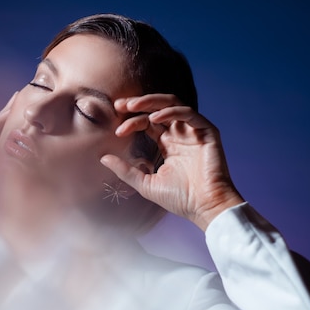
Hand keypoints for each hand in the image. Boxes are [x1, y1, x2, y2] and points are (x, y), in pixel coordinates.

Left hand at [100, 94, 243, 230]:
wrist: (204, 207)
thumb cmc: (179, 198)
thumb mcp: (145, 183)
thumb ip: (125, 170)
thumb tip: (102, 158)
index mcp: (168, 143)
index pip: (147, 123)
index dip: (132, 121)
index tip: (116, 128)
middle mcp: (180, 134)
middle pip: (158, 108)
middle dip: (138, 103)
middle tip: (119, 105)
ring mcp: (194, 131)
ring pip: (173, 104)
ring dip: (152, 102)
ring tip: (132, 106)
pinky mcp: (207, 132)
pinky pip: (189, 114)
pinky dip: (171, 112)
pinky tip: (154, 119)